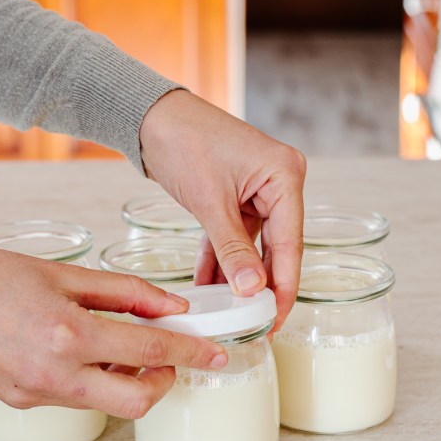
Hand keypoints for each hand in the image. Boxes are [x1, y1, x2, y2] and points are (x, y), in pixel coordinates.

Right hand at [0, 229, 226, 418]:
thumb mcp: (64, 274)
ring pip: (103, 403)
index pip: (150, 353)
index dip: (191, 354)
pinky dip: (89, 380)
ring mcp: (34, 395)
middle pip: (136, 402)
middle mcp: (54, 375)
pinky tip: (79, 351)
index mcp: (69, 335)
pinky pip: (71, 399)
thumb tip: (171, 306)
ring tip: (121, 347)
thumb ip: (124, 293)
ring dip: (125, 382)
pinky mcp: (18, 403)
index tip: (216, 354)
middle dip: (164, 383)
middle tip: (170, 359)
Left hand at [139, 90, 306, 327]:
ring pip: (251, 244)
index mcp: (285, 176)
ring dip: (234, 275)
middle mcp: (278, 182)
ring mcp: (257, 189)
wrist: (150, 116)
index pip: (290, 244)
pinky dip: (218, 257)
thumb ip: (232, 249)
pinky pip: (231, 234)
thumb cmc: (184, 141)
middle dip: (259, 285)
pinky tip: (206, 285)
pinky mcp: (235, 194)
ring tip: (224, 310)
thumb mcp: (210, 202)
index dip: (283, 286)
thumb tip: (252, 290)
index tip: (274, 320)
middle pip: (276, 247)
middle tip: (253, 323)